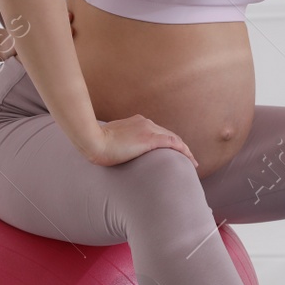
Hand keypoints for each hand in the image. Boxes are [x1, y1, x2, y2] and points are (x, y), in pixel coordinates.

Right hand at [85, 114, 199, 168]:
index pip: (157, 131)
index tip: (172, 152)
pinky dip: (184, 151)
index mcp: (136, 122)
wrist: (92, 140)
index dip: (167, 142)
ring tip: (192, 163)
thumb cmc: (95, 144)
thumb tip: (116, 153)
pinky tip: (190, 161)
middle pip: (168, 134)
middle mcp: (145, 123)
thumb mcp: (109, 140)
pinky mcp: (150, 139)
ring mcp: (148, 129)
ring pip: (174, 139)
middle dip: (179, 147)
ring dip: (185, 150)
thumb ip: (118, 143)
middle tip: (187, 159)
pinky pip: (174, 144)